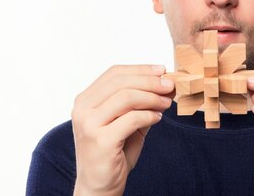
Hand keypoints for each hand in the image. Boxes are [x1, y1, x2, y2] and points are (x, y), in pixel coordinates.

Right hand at [71, 65, 174, 195]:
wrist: (99, 186)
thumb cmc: (114, 152)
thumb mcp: (128, 121)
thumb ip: (141, 103)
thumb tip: (165, 84)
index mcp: (86, 100)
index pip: (114, 73)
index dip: (140, 69)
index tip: (162, 70)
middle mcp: (82, 109)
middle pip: (121, 82)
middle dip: (150, 81)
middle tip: (170, 86)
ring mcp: (88, 125)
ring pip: (126, 97)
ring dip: (152, 98)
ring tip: (166, 103)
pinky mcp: (100, 140)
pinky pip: (131, 119)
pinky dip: (149, 116)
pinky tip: (157, 119)